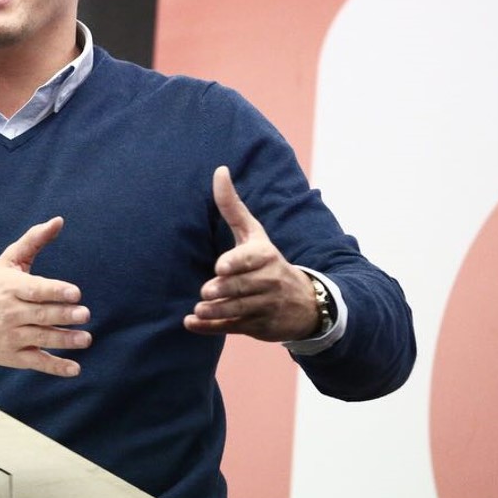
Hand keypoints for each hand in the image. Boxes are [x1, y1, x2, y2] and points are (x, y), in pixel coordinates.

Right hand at [0, 217, 90, 376]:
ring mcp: (12, 336)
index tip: (75, 292)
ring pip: (41, 339)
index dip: (55, 291)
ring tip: (86, 339)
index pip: (34, 290)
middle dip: (63, 315)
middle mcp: (10, 313)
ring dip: (65, 340)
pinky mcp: (14, 356)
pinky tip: (75, 369)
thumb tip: (58, 220)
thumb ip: (34, 240)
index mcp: (11, 288)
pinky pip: (36, 362)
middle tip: (84, 314)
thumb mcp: (8, 261)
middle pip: (40, 315)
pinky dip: (55, 367)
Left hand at [183, 166, 320, 341]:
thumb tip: (220, 169)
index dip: (235, 264)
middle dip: (223, 290)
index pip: (250, 260)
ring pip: (238, 310)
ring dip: (217, 311)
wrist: (306, 302)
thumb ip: (233, 206)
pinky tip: (191, 324)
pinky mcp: (258, 327)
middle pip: (241, 287)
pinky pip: (233, 327)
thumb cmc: (268, 260)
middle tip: (206, 291)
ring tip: (200, 309)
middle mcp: (268, 282)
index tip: (220, 267)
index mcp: (265, 256)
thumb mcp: (254, 233)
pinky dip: (212, 328)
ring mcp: (264, 306)